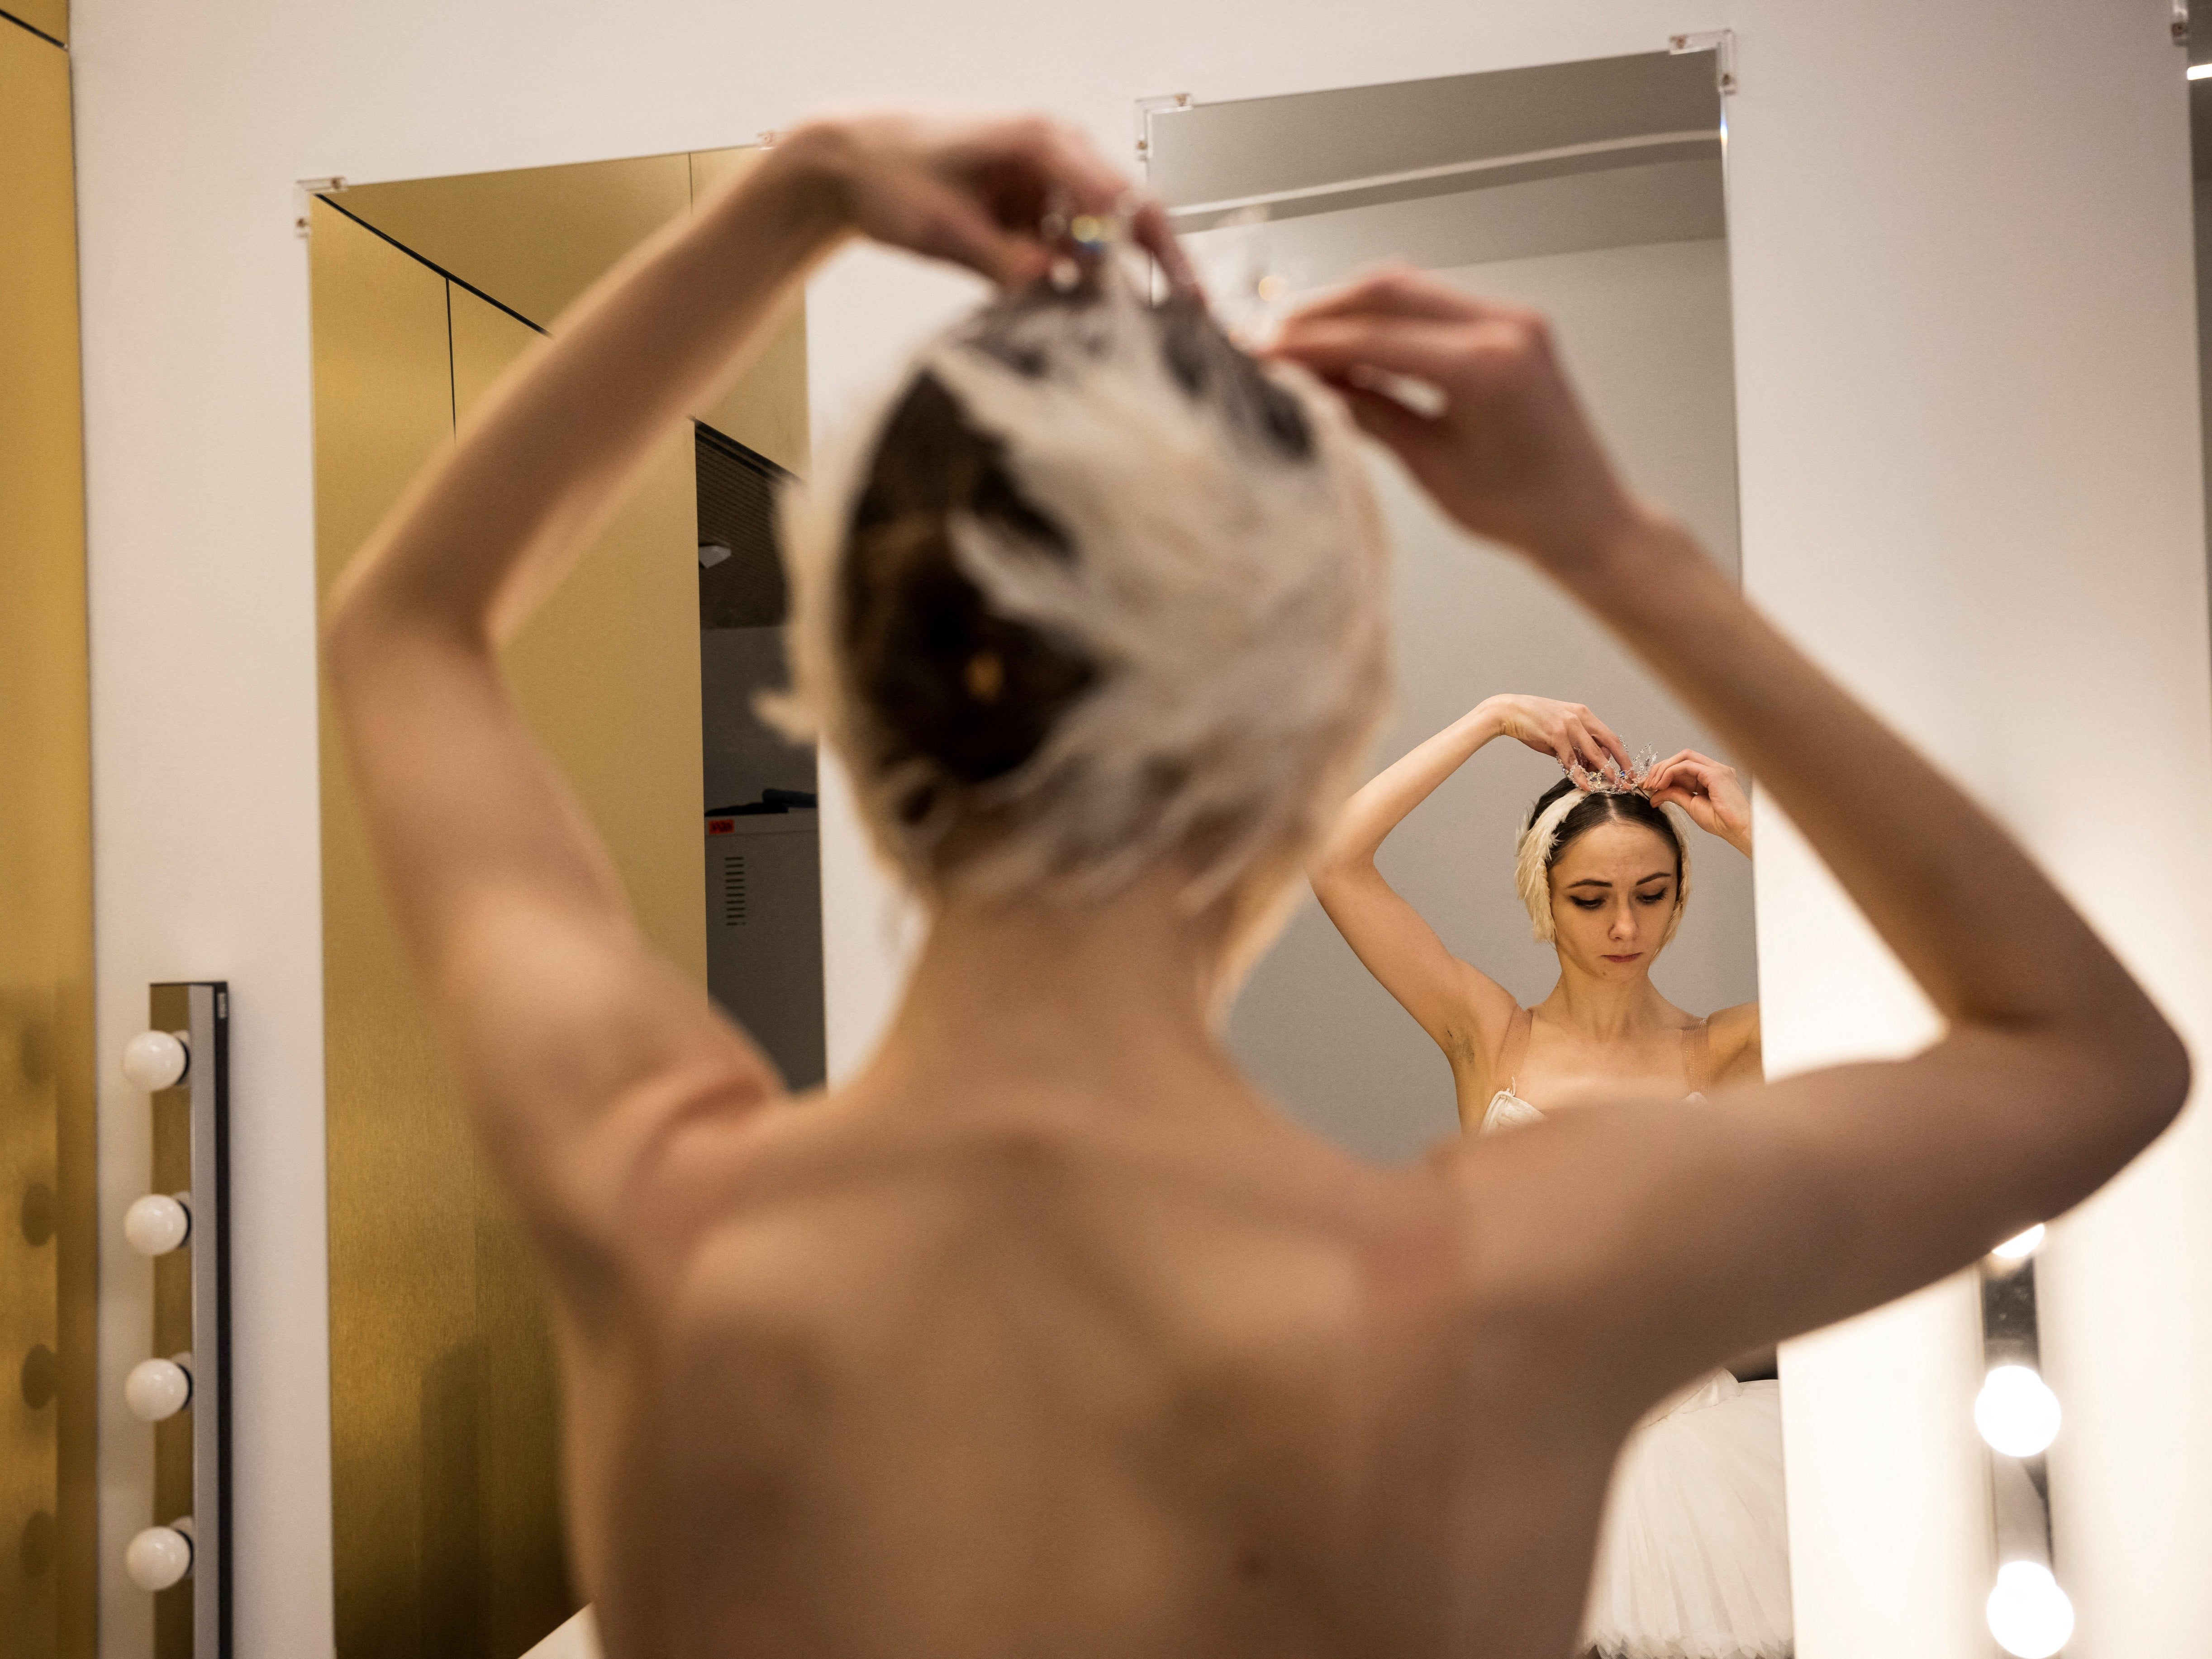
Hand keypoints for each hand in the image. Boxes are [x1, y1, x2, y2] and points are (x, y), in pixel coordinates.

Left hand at [776, 110, 1192, 291]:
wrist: (846, 159)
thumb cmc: (889, 170)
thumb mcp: (944, 227)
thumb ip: (1004, 262)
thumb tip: (1054, 291)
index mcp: (1044, 141)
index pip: (1126, 199)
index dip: (1163, 254)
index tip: (1185, 302)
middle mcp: (1056, 157)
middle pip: (1126, 220)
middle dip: (1152, 273)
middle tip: (1184, 324)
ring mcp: (1044, 185)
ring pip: (1094, 245)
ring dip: (1100, 288)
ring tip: (1110, 336)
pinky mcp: (1028, 212)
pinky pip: (1062, 256)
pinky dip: (1065, 286)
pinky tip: (1064, 316)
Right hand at [1268, 266, 1644, 570]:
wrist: (1587, 517)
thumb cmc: (1521, 509)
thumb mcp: (1428, 465)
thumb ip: (1368, 412)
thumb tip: (1308, 382)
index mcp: (1485, 366)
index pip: (1374, 336)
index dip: (1309, 342)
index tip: (1262, 352)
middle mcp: (1503, 327)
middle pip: (1389, 289)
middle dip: (1323, 311)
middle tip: (1273, 339)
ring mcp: (1512, 318)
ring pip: (1409, 288)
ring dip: (1352, 310)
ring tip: (1304, 344)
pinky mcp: (1512, 324)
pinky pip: (1434, 304)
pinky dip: (1387, 318)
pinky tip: (1353, 346)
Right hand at [1483, 694, 1629, 773]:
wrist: (1510, 712)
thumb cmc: (1534, 721)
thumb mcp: (1560, 729)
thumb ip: (1575, 745)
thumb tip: (1587, 765)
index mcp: (1583, 714)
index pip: (1610, 736)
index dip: (1621, 755)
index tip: (1627, 770)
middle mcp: (1580, 717)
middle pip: (1609, 743)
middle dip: (1621, 764)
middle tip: (1627, 781)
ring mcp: (1569, 725)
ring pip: (1593, 753)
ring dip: (1604, 772)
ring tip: (1611, 786)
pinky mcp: (1556, 734)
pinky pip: (1571, 759)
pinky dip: (1579, 775)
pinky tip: (1585, 785)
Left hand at [1645, 750, 1752, 854]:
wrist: (1737, 830)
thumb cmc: (1721, 822)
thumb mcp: (1691, 805)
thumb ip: (1675, 794)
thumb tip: (1656, 793)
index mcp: (1711, 777)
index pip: (1683, 766)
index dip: (1663, 772)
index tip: (1648, 785)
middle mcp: (1715, 769)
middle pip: (1682, 757)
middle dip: (1661, 768)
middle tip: (1646, 783)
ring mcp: (1717, 769)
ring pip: (1684, 757)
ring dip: (1664, 769)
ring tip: (1652, 785)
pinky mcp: (1715, 773)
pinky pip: (1686, 765)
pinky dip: (1670, 772)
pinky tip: (1661, 785)